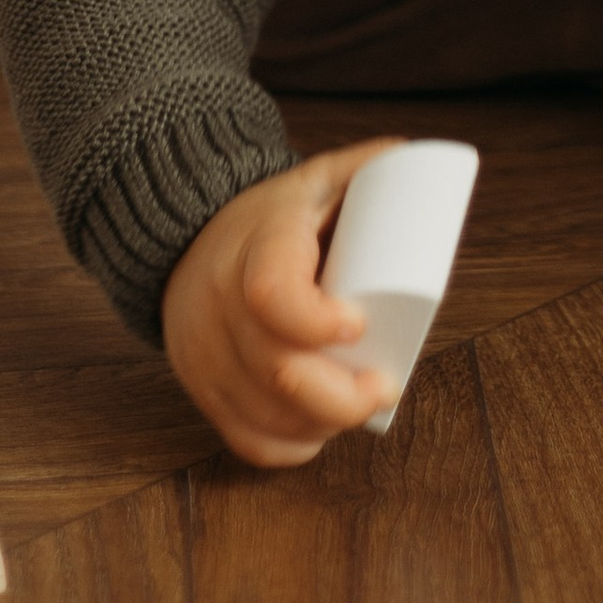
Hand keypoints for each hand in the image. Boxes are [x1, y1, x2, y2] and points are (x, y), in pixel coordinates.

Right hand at [161, 137, 406, 465]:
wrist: (185, 239)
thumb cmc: (268, 217)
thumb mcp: (314, 180)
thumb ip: (366, 167)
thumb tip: (417, 157)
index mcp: (255, 247)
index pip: (272, 296)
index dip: (319, 323)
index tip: (360, 325)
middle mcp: (218, 304)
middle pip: (276, 373)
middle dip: (342, 397)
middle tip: (385, 386)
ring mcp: (204, 353)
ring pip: (264, 416)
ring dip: (323, 424)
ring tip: (359, 403)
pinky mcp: (201, 388)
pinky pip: (244, 438)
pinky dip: (289, 445)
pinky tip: (317, 431)